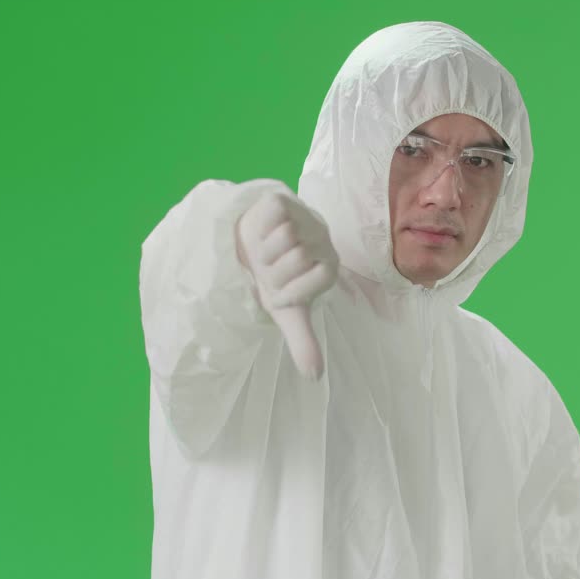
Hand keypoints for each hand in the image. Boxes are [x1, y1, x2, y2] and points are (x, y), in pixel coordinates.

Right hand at [235, 191, 338, 379]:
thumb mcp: (286, 311)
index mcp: (327, 271)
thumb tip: (315, 377)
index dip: (286, 288)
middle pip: (296, 257)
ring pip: (284, 236)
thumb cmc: (273, 279)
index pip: (312, 281)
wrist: (252, 244)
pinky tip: (262, 230)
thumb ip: (303, 342)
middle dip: (273, 267)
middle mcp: (323, 243)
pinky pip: (271, 214)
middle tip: (270, 266)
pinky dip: (258, 226)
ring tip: (265, 250)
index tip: (282, 287)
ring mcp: (305, 219)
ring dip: (264, 248)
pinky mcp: (284, 201)